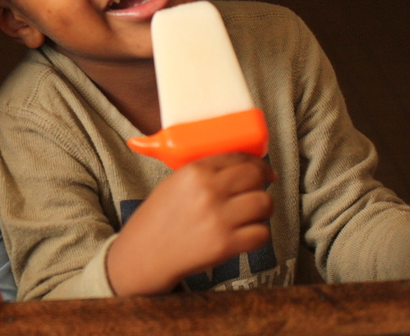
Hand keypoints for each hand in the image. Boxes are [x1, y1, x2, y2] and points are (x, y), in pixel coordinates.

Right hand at [107, 152, 275, 295]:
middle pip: (256, 177)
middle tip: (261, 188)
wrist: (146, 252)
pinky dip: (258, 233)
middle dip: (263, 182)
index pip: (238, 158)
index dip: (256, 163)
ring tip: (253, 212)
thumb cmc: (159, 218)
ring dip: (263, 208)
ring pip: (264, 203)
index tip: (262, 169)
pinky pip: (262, 233)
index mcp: (195, 171)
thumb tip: (237, 167)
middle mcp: (209, 191)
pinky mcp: (226, 244)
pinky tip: (247, 232)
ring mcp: (219, 218)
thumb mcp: (174, 182)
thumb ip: (203, 172)